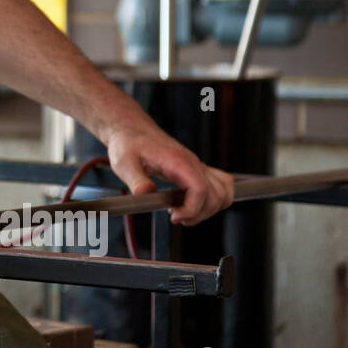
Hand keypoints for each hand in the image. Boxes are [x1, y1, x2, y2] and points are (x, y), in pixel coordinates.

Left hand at [103, 123, 233, 225]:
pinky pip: (221, 184)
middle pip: (215, 195)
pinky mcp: (197, 168)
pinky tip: (192, 204)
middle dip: (199, 214)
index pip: (200, 189)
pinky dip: (214, 199)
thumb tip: (144, 193)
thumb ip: (136, 180)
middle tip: (176, 217)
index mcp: (177, 161)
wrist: (132, 130)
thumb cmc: (128, 144)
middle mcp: (192, 162)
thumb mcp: (124, 163)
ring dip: (208, 209)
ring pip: (223, 191)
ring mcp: (197, 165)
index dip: (192, 209)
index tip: (174, 217)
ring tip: (184, 212)